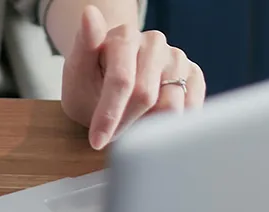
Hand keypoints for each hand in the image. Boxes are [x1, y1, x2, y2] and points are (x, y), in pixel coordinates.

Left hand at [60, 6, 205, 149]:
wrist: (110, 82)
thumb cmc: (89, 81)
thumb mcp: (76, 71)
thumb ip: (83, 47)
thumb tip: (89, 13)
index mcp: (124, 36)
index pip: (121, 80)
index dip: (109, 115)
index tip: (97, 141)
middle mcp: (155, 42)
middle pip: (146, 96)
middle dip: (125, 123)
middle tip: (110, 134)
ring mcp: (176, 58)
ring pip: (172, 105)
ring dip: (147, 125)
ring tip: (130, 121)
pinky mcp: (192, 74)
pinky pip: (191, 107)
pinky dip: (170, 124)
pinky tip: (152, 122)